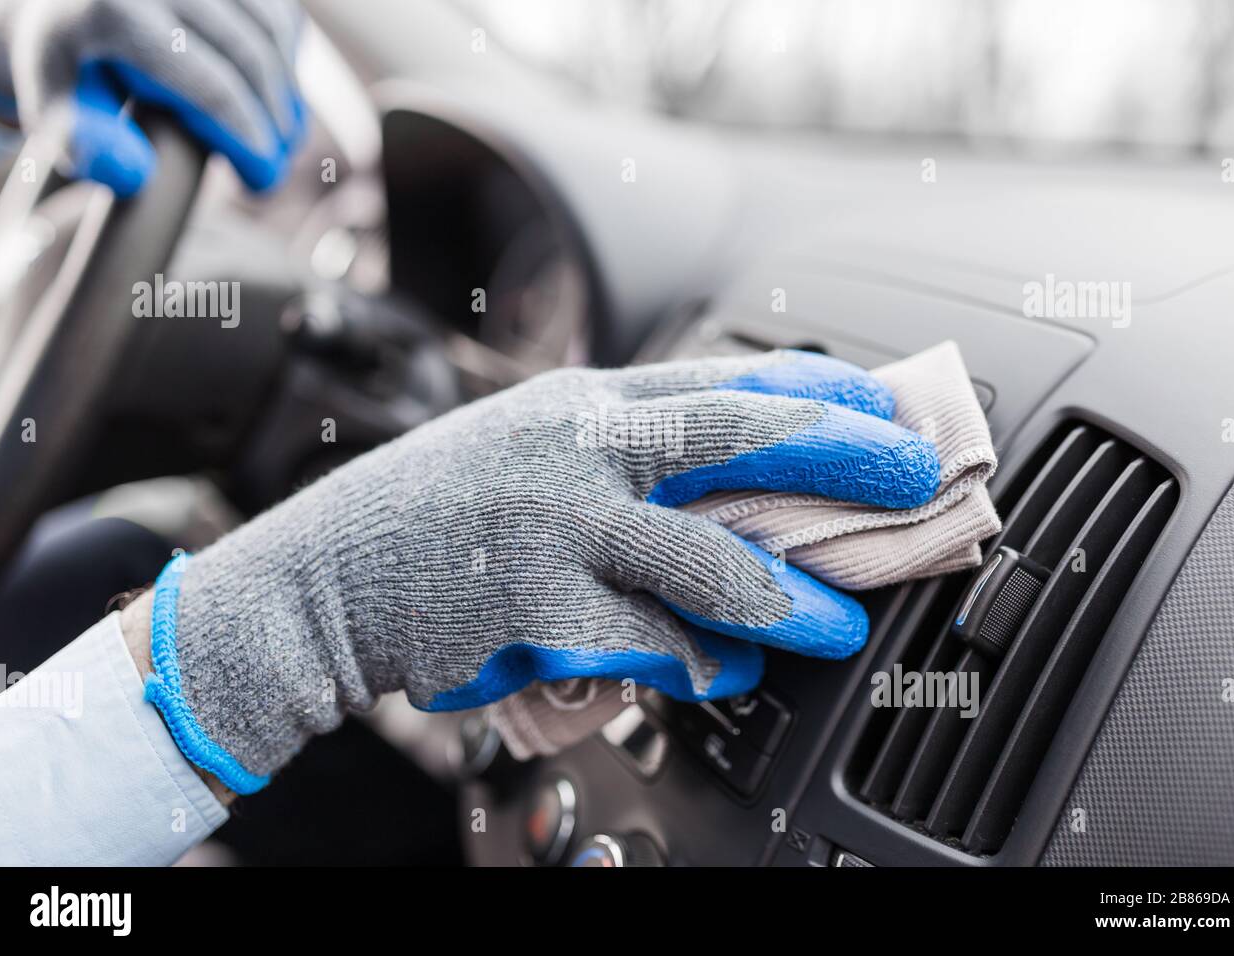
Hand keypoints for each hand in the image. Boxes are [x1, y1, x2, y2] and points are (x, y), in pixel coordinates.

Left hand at [0, 0, 303, 194]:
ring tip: (285, 137)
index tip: (263, 180)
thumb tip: (133, 173)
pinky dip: (288, 54)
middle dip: (274, 121)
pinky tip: (280, 91)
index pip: (211, 88)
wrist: (66, 3)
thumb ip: (87, 144)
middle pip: (250, 58)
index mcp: (116, 12)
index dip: (248, 141)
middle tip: (278, 166)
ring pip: (272, 32)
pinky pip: (277, 9)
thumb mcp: (59, 109)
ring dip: (288, 91)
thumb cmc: (70, 67)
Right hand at [141, 351, 939, 792]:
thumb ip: (617, 458)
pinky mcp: (539, 615)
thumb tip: (723, 481)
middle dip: (836, 457)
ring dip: (786, 595)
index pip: (717, 379)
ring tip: (839, 623)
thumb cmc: (434, 517)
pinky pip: (651, 647)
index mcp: (579, 406)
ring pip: (705, 558)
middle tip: (911, 476)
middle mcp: (575, 452)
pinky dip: (701, 664)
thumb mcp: (526, 452)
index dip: (810, 388)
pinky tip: (725, 672)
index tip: (880, 399)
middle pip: (732, 440)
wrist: (322, 580)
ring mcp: (557, 532)